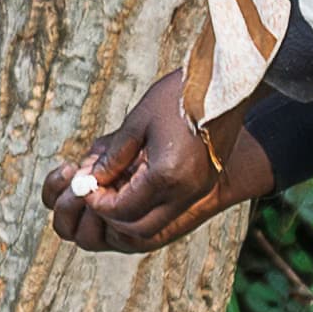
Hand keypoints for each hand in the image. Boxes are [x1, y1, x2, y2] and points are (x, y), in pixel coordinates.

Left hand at [42, 68, 274, 254]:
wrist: (227, 84)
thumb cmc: (179, 96)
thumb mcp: (139, 121)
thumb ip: (114, 156)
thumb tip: (91, 179)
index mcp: (168, 176)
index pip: (122, 209)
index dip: (98, 202)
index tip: (85, 185)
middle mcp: (186, 192)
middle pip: (139, 228)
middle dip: (113, 216)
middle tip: (96, 193)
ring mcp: (198, 192)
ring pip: (156, 224)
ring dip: (130, 214)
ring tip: (114, 187)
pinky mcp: (204, 186)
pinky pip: (170, 211)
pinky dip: (148, 205)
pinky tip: (135, 182)